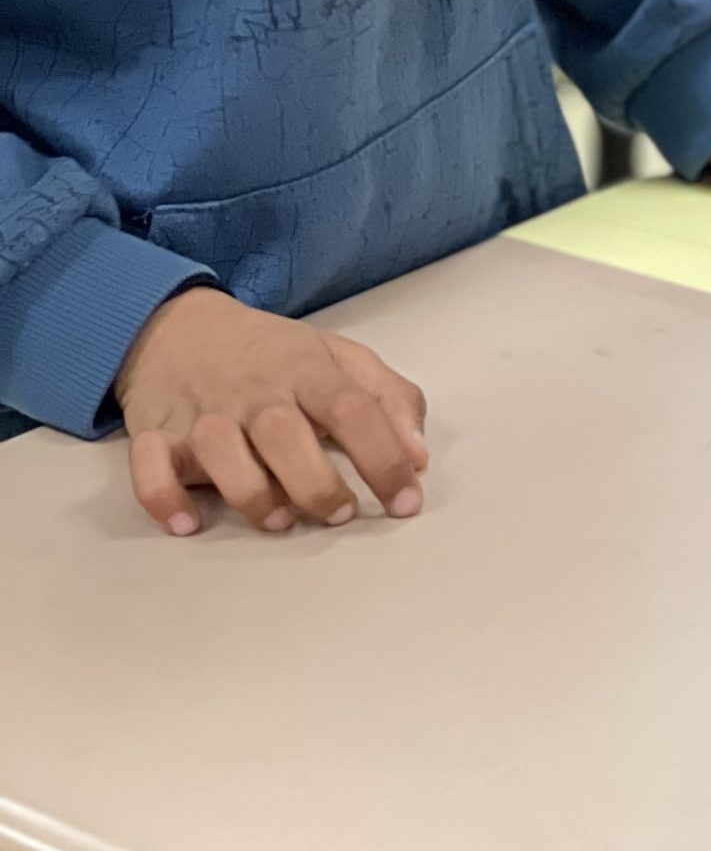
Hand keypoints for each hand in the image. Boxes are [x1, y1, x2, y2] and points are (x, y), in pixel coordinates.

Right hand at [114, 288, 429, 537]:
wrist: (180, 326)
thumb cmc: (271, 353)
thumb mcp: (338, 357)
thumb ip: (388, 399)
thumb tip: (419, 457)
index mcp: (307, 370)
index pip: (352, 409)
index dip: (384, 458)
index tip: (406, 503)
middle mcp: (255, 391)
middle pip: (285, 434)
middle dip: (315, 482)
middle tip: (339, 513)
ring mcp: (203, 412)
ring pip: (221, 452)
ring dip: (251, 494)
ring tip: (278, 520)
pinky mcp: (156, 433)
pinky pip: (150, 467)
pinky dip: (164, 498)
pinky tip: (187, 523)